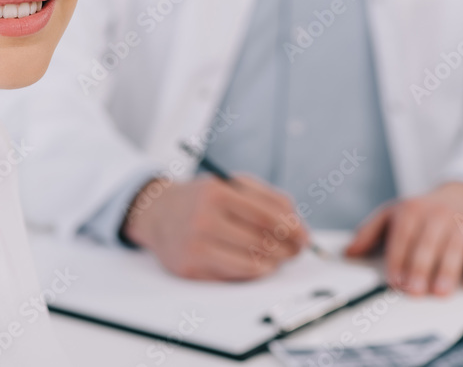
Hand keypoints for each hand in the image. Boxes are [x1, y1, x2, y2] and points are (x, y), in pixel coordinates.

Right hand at [121, 174, 309, 280]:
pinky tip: (259, 265)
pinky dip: (253, 272)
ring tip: (279, 257)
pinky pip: (234, 277)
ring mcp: (195, 246)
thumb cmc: (203, 198)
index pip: (266, 215)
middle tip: (296, 250)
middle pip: (262, 242)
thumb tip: (297, 225)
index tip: (304, 236)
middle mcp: (203, 220)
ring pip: (251, 264)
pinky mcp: (189, 270)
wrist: (158, 213)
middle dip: (287, 249)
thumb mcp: (231, 185)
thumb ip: (267, 198)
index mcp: (217, 193)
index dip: (292, 228)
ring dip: (273, 263)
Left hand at [344, 181, 462, 296]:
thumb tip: (348, 252)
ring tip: (440, 291)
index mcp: (411, 211)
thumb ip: (369, 233)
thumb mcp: (394, 213)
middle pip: (427, 244)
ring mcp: (462, 223)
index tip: (394, 281)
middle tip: (415, 291)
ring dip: (447, 271)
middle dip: (420, 269)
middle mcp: (437, 215)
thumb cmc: (425, 210)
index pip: (402, 238)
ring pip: (454, 249)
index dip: (397, 261)